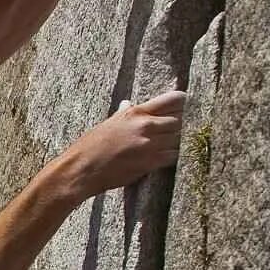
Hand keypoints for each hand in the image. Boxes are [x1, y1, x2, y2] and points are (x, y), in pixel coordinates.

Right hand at [62, 90, 186, 192]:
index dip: (184, 102)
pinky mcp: (150, 162)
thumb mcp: (107, 123)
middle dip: (182, 125)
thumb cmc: (89, 146)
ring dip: (178, 143)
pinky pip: (173, 156)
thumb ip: (123, 113)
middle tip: (179, 131)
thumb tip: (128, 103)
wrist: (81, 169)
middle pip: (180, 120)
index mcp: (135, 112)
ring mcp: (149, 144)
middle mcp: (145, 125)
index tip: (188, 106)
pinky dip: (173, 157)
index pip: (173, 100)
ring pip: (179, 139)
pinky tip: (167, 157)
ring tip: (173, 145)